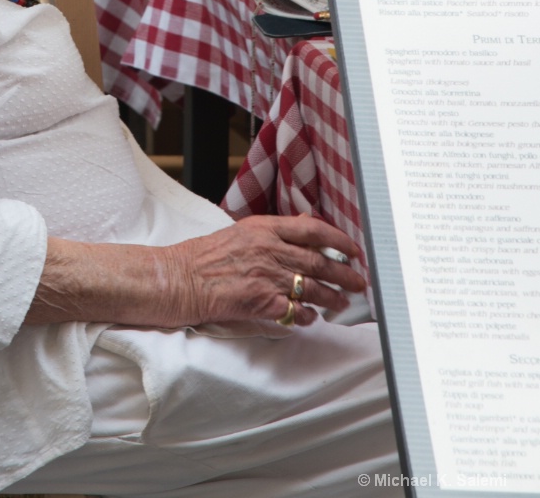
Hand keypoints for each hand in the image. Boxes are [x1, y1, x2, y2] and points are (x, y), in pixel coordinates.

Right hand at [170, 214, 364, 328]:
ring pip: (312, 287)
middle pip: (318, 260)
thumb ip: (275, 229)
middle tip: (358, 281)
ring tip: (342, 303)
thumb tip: (305, 222)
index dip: (338, 239)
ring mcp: (266, 276)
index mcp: (264, 228)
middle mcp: (268, 250)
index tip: (352, 249)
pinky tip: (313, 318)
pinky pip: (296, 311)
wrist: (181, 278)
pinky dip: (308, 316)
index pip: (311, 229)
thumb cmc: (205, 256)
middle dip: (344, 273)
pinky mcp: (261, 302)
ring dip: (332, 297)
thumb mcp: (241, 231)